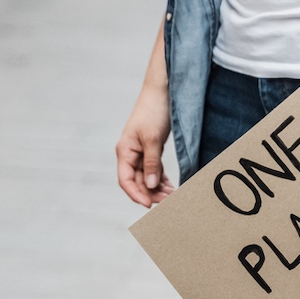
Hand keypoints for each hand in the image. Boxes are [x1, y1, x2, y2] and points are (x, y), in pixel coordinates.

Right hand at [116, 85, 173, 207]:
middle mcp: (130, 154)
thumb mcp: (153, 138)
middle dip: (152, 194)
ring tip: (174, 197)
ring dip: (159, 189)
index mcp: (125, 151)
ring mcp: (141, 153)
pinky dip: (162, 180)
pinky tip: (171, 187)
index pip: (125, 180)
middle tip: (170, 203)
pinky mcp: (151, 150)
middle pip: (138, 182)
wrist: (161, 92)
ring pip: (147, 178)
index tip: (149, 205)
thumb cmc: (154, 111)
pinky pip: (154, 170)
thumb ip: (151, 163)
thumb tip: (151, 185)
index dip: (136, 195)